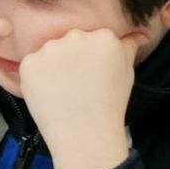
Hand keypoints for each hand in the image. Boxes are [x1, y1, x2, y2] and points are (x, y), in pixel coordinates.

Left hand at [19, 27, 146, 168]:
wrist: (85, 135)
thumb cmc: (110, 105)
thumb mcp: (127, 73)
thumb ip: (128, 47)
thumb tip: (139, 34)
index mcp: (103, 37)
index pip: (94, 38)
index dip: (92, 59)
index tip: (94, 75)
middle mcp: (76, 36)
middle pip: (71, 41)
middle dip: (73, 58)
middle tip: (78, 84)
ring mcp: (50, 49)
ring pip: (50, 51)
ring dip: (53, 66)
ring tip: (63, 91)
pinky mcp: (30, 63)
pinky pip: (32, 64)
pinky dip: (37, 77)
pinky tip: (49, 94)